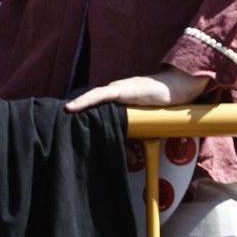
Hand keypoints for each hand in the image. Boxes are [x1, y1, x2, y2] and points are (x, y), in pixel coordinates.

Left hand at [64, 67, 208, 111]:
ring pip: (91, 99)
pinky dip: (84, 102)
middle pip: (91, 103)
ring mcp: (117, 89)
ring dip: (76, 107)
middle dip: (76, 111)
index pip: (97, 105)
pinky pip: (98, 96)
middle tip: (59, 120)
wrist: (177, 87)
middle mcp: (115, 91)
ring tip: (61, 115)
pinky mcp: (120, 90)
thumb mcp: (146, 115)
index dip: (82, 112)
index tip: (69, 120)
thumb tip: (132, 148)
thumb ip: (137, 123)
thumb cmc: (164, 101)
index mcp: (119, 98)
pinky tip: (71, 108)